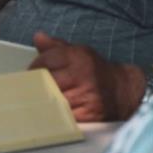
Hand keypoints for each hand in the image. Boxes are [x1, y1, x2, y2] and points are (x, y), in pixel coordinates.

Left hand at [29, 32, 143, 120]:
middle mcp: (83, 74)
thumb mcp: (78, 53)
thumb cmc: (96, 71)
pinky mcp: (89, 114)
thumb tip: (38, 36)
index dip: (33, 70)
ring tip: (40, 103)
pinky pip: (63, 116)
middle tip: (29, 92)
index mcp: (78, 56)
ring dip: (44, 103)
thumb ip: (55, 47)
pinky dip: (55, 116)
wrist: (123, 90)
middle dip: (35, 87)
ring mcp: (86, 94)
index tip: (29, 76)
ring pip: (52, 100)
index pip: (44, 62)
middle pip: (46, 81)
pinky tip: (53, 113)